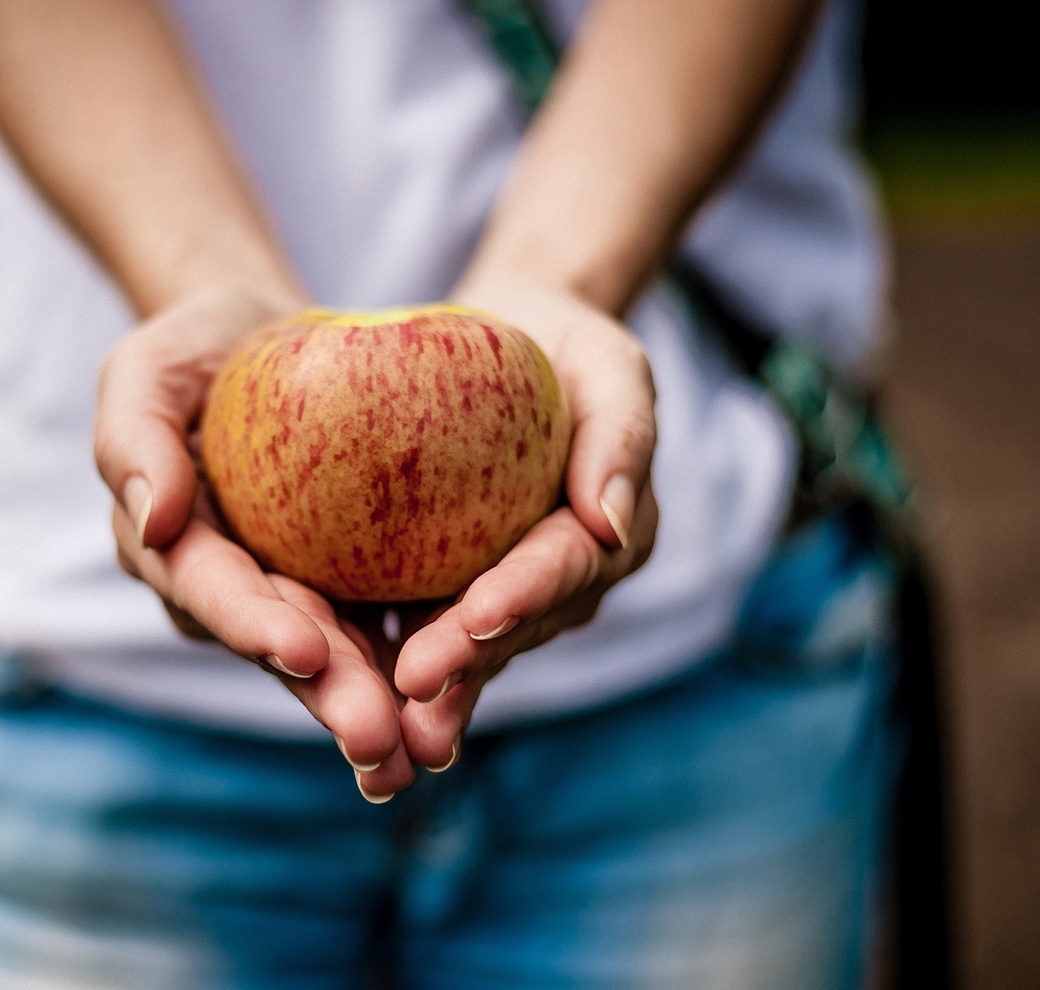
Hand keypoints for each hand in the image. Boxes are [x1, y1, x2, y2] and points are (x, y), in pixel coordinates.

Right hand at [95, 285, 415, 797]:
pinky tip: (470, 688)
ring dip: (383, 705)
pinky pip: (398, 616)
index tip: (302, 652)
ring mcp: (306, 589)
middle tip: (379, 743)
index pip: (213, 592)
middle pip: (288, 646)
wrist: (271, 341)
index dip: (253, 626)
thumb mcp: (148, 372)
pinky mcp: (364, 576)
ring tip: (425, 751)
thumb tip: (155, 519)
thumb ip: (135, 440)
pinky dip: (431, 653)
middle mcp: (244, 588)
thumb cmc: (199, 350)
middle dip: (331, 699)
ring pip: (347, 653)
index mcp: (181, 552)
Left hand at [390, 276, 657, 770]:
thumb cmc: (566, 345)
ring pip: (470, 645)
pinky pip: (422, 624)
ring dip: (433, 687)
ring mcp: (507, 591)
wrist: (510, 341)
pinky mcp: (451, 588)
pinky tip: (347, 689)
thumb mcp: (608, 365)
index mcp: (609, 534)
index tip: (479, 613)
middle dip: (469, 660)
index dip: (526, 593)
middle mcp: (562, 578)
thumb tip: (615, 523)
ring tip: (385, 730)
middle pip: (515, 623)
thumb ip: (622, 435)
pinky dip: (387, 659)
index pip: (567, 565)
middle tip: (414, 687)